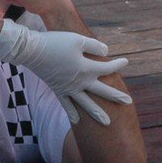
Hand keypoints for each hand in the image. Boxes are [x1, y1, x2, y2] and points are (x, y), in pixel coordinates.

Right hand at [0, 19, 130, 125]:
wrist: (32, 51)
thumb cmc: (56, 42)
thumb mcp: (78, 39)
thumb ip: (94, 46)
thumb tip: (107, 52)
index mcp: (86, 68)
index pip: (107, 69)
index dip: (118, 65)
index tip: (126, 61)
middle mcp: (80, 82)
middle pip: (101, 90)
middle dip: (115, 96)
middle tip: (128, 102)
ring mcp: (68, 88)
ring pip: (86, 103)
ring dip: (97, 113)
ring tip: (107, 122)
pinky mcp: (58, 89)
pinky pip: (66, 104)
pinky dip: (71, 113)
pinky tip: (77, 121)